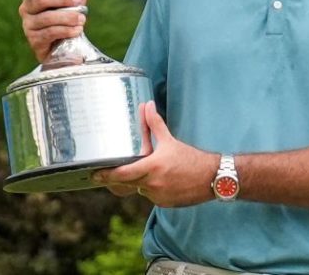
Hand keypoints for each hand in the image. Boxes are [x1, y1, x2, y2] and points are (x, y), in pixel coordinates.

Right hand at [17, 0, 100, 61]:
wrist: (63, 46)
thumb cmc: (65, 16)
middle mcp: (26, 8)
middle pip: (40, 0)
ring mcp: (29, 25)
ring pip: (47, 18)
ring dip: (67, 17)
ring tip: (82, 18)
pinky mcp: (35, 40)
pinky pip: (50, 33)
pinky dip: (66, 30)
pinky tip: (77, 30)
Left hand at [93, 101, 217, 206]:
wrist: (213, 177)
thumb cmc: (192, 158)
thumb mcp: (170, 140)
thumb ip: (155, 124)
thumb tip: (147, 105)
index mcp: (152, 167)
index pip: (122, 174)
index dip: (106, 175)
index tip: (94, 174)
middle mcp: (153, 184)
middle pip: (126, 184)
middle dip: (116, 180)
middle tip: (103, 175)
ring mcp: (158, 196)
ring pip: (139, 190)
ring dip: (138, 182)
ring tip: (145, 172)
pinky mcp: (165, 204)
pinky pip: (151, 196)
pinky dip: (151, 189)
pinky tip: (161, 181)